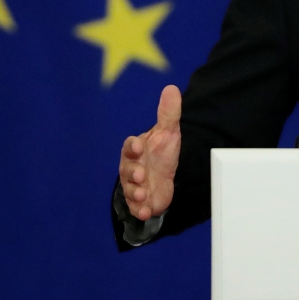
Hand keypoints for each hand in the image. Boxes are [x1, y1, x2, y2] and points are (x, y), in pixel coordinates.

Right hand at [119, 85, 181, 220]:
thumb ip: (168, 113)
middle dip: (132, 173)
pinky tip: (145, 211)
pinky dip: (139, 210)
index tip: (139, 146)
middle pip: (127, 170)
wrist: (167, 175)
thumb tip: (171, 88)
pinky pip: (136, 207)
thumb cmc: (162, 152)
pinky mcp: (140, 202)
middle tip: (140, 175)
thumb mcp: (168, 132)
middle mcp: (131, 168)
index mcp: (135, 150)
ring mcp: (135, 186)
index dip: (132, 147)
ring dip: (135, 192)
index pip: (130, 147)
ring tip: (143, 194)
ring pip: (130, 190)